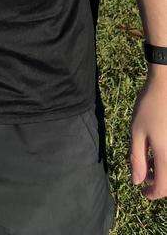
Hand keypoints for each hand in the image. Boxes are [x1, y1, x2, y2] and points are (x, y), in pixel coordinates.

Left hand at [130, 67, 166, 199]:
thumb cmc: (150, 106)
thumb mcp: (137, 131)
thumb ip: (136, 158)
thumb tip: (137, 181)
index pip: (162, 188)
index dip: (151, 194)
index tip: (142, 191)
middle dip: (158, 182)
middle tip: (144, 172)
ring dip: (163, 170)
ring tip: (149, 158)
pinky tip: (158, 148)